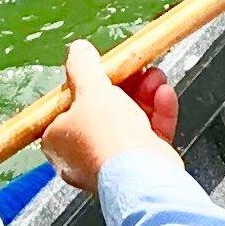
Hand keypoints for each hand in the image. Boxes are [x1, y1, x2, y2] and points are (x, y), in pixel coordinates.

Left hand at [41, 40, 181, 193]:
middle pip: (104, 109)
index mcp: (59, 140)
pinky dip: (159, 112)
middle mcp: (84, 153)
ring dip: (145, 93)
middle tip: (137, 67)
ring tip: (156, 76)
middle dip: (126, 84)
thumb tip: (77, 49)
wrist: (142, 176)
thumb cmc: (106, 136)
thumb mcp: (90, 90)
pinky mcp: (141, 164)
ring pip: (130, 119)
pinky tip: (165, 94)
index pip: (69, 105)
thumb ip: (83, 67)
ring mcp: (114, 160)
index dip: (88, 84)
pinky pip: (149, 133)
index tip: (104, 68)